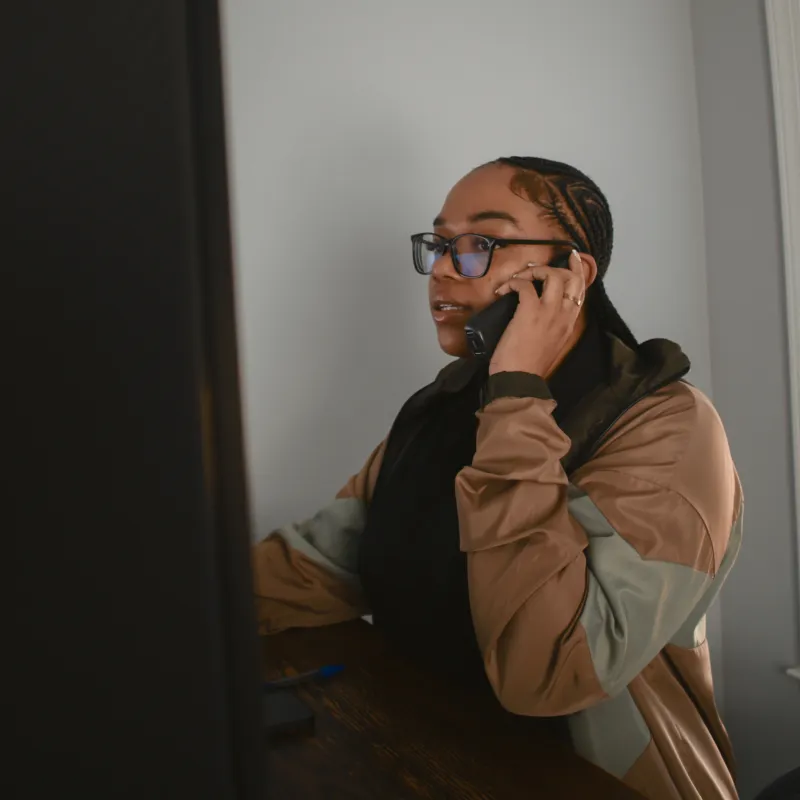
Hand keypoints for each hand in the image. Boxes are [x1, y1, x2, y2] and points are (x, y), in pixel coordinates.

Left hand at [489, 250, 585, 377]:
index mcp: (569, 323)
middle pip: (571, 278)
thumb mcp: (550, 344)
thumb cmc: (529, 368)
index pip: (581, 291)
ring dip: (534, 271)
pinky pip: (524, 285)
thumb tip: (540, 314)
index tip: (571, 258)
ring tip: (519, 279)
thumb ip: (551, 327)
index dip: (577, 271)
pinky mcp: (529, 311)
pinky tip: (503, 290)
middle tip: (536, 269)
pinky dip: (513, 282)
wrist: (519, 380)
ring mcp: (548, 312)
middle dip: (555, 267)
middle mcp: (564, 314)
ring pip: (552, 276)